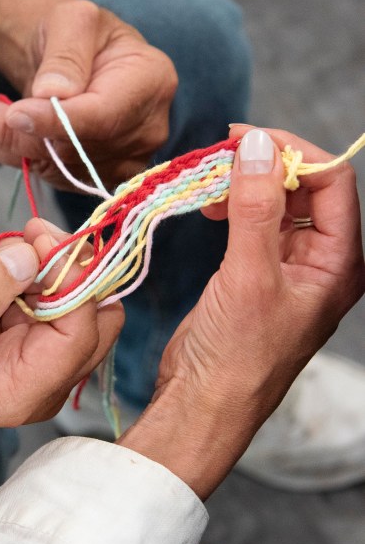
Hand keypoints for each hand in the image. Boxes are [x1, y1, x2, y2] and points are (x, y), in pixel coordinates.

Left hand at [0, 0, 176, 190]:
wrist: (75, 60)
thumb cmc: (78, 33)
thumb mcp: (72, 19)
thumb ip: (66, 52)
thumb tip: (53, 93)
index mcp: (151, 82)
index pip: (104, 114)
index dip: (59, 121)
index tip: (16, 114)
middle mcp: (144, 131)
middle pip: (75, 147)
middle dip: (16, 133)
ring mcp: (121, 161)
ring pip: (53, 165)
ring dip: (1, 143)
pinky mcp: (91, 178)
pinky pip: (43, 172)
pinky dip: (4, 151)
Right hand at [0, 219, 123, 425]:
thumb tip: (35, 256)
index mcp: (16, 395)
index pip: (79, 336)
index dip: (71, 280)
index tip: (41, 236)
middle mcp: (40, 385)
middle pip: (95, 320)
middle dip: (63, 269)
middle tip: (25, 234)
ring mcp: (40, 361)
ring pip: (77, 299)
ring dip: (34, 266)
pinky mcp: (32, 337)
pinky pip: (51, 292)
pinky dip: (22, 269)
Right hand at [119, 127, 364, 498]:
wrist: (203, 404)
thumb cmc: (236, 356)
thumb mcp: (249, 276)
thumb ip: (256, 207)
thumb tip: (258, 145)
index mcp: (340, 264)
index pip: (332, 183)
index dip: (292, 151)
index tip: (244, 138)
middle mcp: (322, 263)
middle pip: (307, 188)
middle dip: (266, 165)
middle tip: (220, 155)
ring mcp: (290, 269)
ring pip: (278, 203)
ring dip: (246, 184)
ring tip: (208, 184)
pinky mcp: (257, 275)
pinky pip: (255, 224)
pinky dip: (233, 206)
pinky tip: (209, 208)